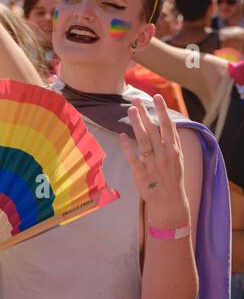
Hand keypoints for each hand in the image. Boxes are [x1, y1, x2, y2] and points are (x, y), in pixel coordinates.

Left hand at [119, 95, 189, 228]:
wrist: (170, 201)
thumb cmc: (172, 177)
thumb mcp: (177, 158)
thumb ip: (171, 141)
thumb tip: (168, 122)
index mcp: (174, 150)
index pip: (168, 126)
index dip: (163, 110)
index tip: (157, 97)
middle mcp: (164, 155)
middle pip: (154, 129)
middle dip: (146, 113)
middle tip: (136, 100)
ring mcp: (153, 164)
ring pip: (144, 140)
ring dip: (137, 124)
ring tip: (130, 110)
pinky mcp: (141, 174)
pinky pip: (134, 157)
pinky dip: (128, 146)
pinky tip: (122, 135)